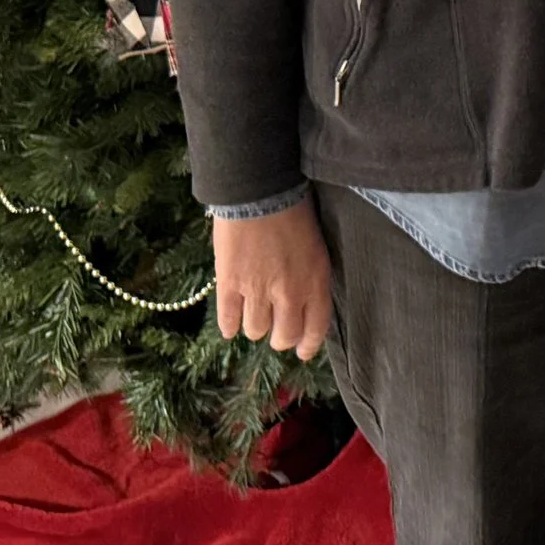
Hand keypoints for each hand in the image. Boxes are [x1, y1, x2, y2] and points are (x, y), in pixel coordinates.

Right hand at [212, 201, 332, 361]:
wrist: (260, 193)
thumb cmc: (294, 213)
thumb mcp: (316, 249)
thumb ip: (311, 280)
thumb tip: (303, 306)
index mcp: (316, 282)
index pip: (315, 329)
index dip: (308, 345)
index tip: (303, 351)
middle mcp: (290, 293)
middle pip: (284, 336)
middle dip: (280, 337)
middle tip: (276, 330)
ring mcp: (258, 291)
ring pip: (255, 331)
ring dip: (255, 326)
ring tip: (254, 313)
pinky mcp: (230, 285)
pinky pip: (228, 320)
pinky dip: (228, 326)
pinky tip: (230, 323)